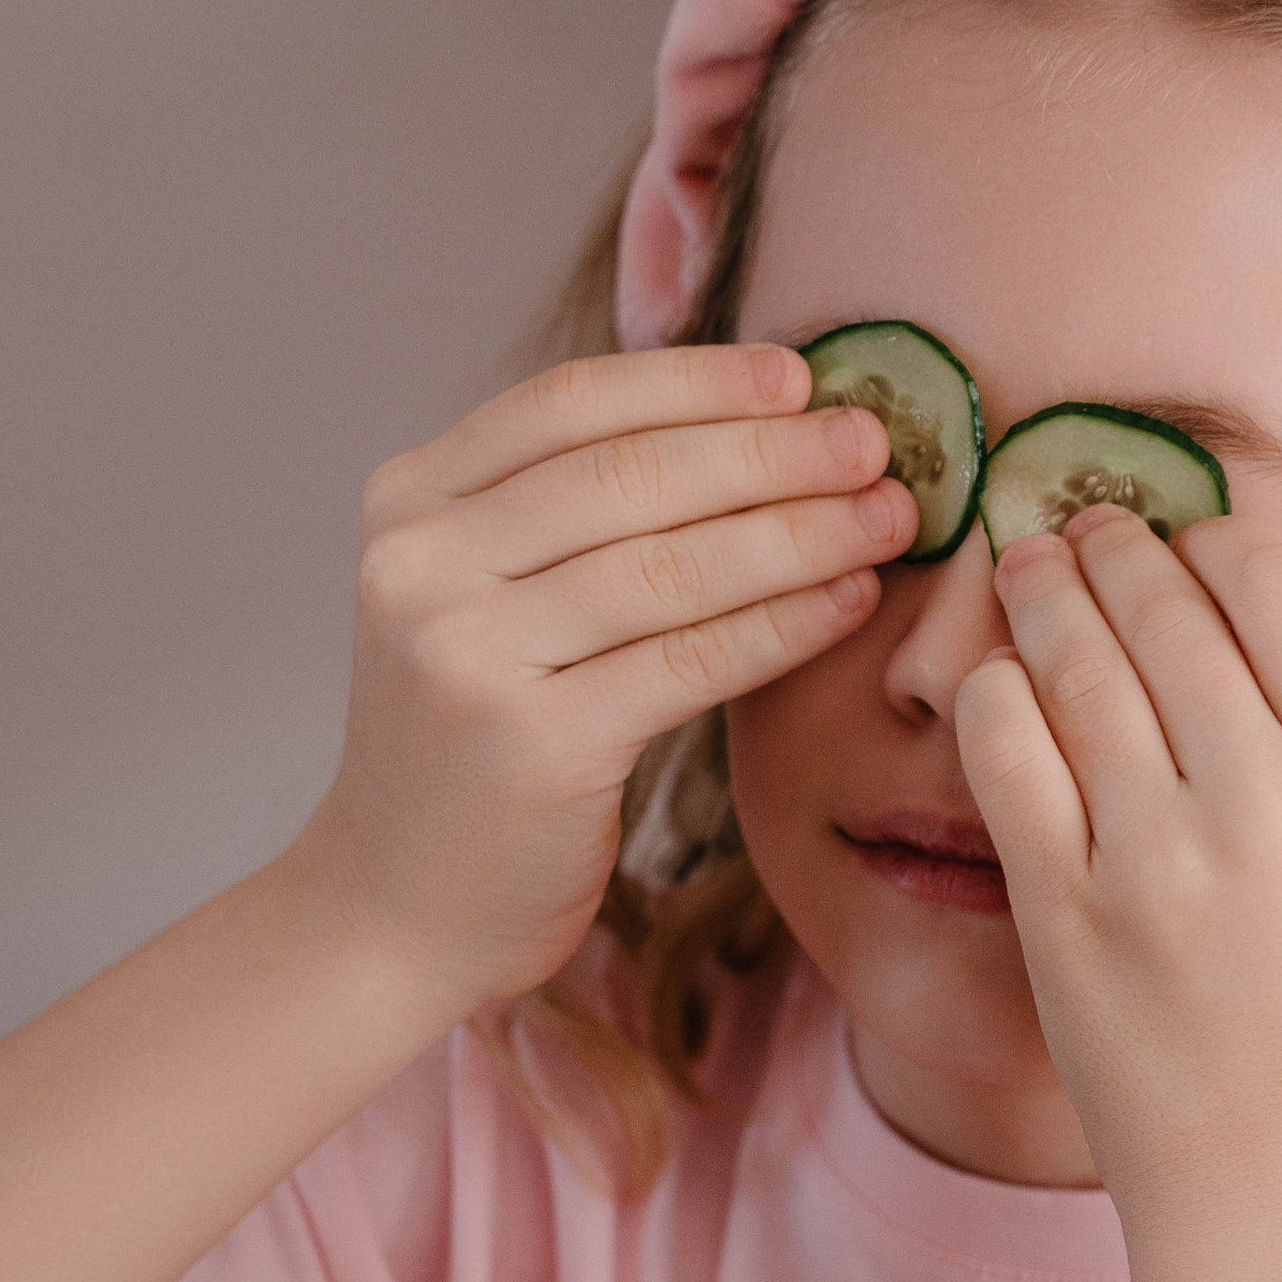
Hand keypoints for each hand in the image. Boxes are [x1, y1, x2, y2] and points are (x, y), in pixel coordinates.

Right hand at [288, 343, 915, 1015]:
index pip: (570, 404)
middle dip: (770, 452)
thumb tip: (745, 427)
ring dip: (799, 533)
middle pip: (631, 476)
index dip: (697, 382)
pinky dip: (782, 624)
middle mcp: (423, 564)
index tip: (799, 376)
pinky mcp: (533, 744)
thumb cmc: (468, 748)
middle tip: (873, 444)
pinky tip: (847, 602)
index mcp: (409, 502)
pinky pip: (690, 662)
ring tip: (888, 518)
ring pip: (671, 566)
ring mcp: (468, 654)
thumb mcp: (478, 599)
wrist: (393, 905)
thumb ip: (561, 516)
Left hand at [954, 510, 1281, 1215]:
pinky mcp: (1066, 911)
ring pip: (1070, 665)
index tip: (1171, 534)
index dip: (1203, 539)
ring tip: (1021, 574)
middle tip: (1069, 527)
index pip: (1266, 582)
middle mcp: (1267, 802)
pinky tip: (993, 687)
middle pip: (1158, 609)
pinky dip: (990, 698)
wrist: (1272, 1169)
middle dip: (1102, 548)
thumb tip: (1231, 572)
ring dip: (1035, 598)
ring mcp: (1160, 859)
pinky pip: (1004, 752)